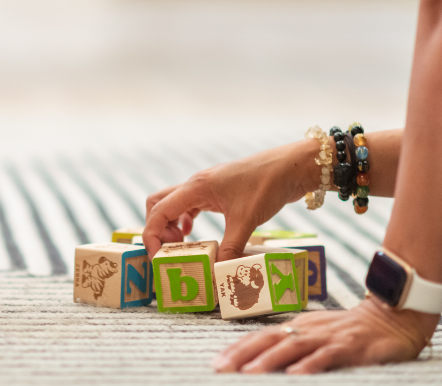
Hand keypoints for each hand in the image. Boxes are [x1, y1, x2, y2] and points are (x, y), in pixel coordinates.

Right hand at [143, 138, 319, 260]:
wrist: (289, 167)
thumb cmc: (266, 186)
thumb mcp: (247, 221)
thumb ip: (230, 248)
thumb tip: (218, 273)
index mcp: (196, 188)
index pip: (159, 210)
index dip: (152, 234)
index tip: (158, 257)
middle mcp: (196, 185)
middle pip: (159, 203)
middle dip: (158, 229)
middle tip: (171, 250)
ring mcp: (205, 187)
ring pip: (174, 204)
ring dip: (171, 225)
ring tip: (182, 247)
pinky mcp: (217, 191)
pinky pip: (190, 205)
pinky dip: (185, 220)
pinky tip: (194, 234)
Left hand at [214, 296, 436, 372]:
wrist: (391, 319)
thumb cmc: (349, 332)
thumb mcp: (318, 336)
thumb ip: (294, 346)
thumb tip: (264, 363)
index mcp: (296, 326)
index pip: (260, 337)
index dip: (237, 349)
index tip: (217, 364)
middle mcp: (306, 329)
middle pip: (268, 339)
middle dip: (242, 355)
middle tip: (221, 369)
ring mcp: (327, 337)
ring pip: (292, 347)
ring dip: (269, 360)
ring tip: (249, 374)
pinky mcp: (350, 347)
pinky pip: (326, 356)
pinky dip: (310, 365)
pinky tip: (296, 375)